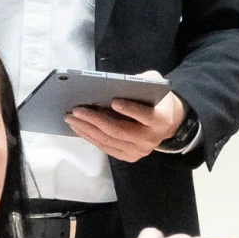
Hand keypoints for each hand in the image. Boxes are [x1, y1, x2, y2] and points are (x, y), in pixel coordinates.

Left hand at [67, 91, 185, 162]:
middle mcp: (150, 139)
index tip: (113, 101)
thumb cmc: (157, 99)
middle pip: (119, 130)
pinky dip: (90, 137)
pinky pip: (106, 148)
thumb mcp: (155, 84)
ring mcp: (139, 151)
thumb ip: (141, 81)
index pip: (145, 116)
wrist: (167, 122)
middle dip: (95, 120)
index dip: (129, 110)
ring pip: (109, 140)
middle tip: (76, 110)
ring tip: (71, 118)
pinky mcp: (129, 156)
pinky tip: (78, 128)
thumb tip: (115, 84)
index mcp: (160, 120)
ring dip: (87, 129)